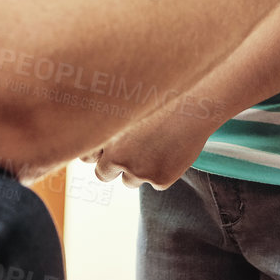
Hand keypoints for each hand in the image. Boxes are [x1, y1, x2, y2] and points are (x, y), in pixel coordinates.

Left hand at [80, 111, 210, 190]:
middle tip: (129, 155)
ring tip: (157, 146)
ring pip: (130, 181)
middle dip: (113, 168)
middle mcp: (116, 155)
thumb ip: (111, 124)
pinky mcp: (159, 179)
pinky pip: (156, 182)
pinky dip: (163, 171)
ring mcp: (138, 169)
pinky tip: (173, 150)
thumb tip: (99, 141)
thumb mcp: (128, 105)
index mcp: (104, 135)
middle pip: (103, 174)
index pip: (87, 156)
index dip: (98, 153)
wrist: (193, 103)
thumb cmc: (161, 97)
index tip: (108, 147)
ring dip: (139, 170)